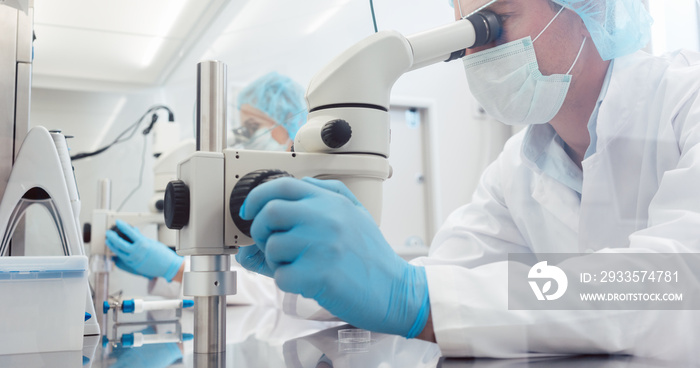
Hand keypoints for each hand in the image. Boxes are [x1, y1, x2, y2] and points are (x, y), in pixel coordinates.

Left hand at [106, 220, 183, 281]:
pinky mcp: (133, 265)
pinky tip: (116, 250)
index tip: (118, 222)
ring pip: (118, 252)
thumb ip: (140, 237)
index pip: (129, 232)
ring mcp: (134, 260)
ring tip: (109, 241)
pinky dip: (118, 253)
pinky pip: (123, 258)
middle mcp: (137, 252)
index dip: (122, 226)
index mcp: (143, 244)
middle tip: (108, 233)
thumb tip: (134, 231)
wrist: (167, 266)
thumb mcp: (151, 242)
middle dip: (112, 237)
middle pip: (119, 243)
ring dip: (112, 246)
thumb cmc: (162, 254)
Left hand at [236, 177, 429, 337]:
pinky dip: (287, 282)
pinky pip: (281, 276)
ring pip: (272, 247)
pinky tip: (307, 281)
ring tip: (298, 266)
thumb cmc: (370, 257)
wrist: (396, 290)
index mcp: (332, 202)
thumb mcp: (352, 216)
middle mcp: (327, 218)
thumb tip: (275, 208)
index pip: (283, 185)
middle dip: (260, 230)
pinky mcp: (320, 274)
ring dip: (276, 261)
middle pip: (269, 213)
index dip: (257, 196)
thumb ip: (315, 204)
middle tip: (269, 243)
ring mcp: (323, 245)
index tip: (249, 210)